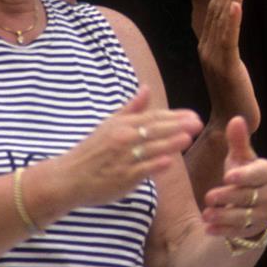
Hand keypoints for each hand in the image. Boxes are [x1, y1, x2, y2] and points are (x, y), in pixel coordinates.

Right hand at [66, 84, 203, 206]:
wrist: (68, 177)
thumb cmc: (91, 151)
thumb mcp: (109, 124)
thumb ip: (131, 108)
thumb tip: (147, 88)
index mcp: (122, 124)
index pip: (153, 117)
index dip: (174, 116)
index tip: (193, 115)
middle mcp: (123, 139)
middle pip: (154, 130)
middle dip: (177, 126)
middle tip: (198, 123)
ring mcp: (123, 159)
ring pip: (150, 149)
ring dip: (170, 143)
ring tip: (188, 138)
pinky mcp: (121, 178)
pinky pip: (140, 170)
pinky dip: (154, 166)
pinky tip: (169, 162)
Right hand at [197, 0, 259, 131]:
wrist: (231, 126)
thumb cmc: (234, 98)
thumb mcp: (231, 67)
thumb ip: (229, 47)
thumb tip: (233, 27)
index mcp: (208, 48)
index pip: (216, 12)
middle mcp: (208, 50)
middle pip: (217, 10)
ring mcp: (215, 58)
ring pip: (223, 20)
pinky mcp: (226, 68)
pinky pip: (229, 40)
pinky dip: (232, 20)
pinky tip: (236, 4)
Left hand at [201, 116, 266, 237]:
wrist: (256, 204)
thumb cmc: (245, 175)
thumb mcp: (241, 158)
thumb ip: (238, 141)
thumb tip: (236, 118)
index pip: (259, 174)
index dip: (245, 175)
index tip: (228, 176)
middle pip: (248, 196)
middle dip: (228, 197)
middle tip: (209, 196)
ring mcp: (263, 215)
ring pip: (244, 217)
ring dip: (224, 216)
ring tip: (206, 214)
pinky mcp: (254, 231)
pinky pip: (239, 232)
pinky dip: (223, 231)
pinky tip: (208, 228)